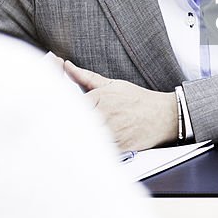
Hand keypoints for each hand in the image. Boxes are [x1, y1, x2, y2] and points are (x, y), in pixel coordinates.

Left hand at [63, 60, 177, 150]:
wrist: (164, 116)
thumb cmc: (137, 99)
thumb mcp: (112, 84)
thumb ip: (86, 77)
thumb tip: (67, 66)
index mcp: (98, 97)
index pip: (69, 106)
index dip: (62, 111)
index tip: (52, 116)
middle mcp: (104, 115)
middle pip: (76, 124)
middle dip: (69, 127)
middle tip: (57, 132)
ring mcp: (111, 132)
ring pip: (86, 139)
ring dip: (80, 139)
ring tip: (72, 142)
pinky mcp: (118, 148)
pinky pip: (100, 151)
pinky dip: (95, 151)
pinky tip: (91, 150)